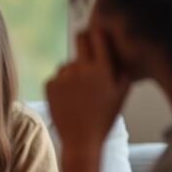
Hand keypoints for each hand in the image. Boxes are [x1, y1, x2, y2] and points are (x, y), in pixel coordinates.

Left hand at [46, 27, 131, 150]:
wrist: (81, 139)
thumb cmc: (104, 116)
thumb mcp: (122, 93)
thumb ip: (122, 69)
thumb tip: (116, 50)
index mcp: (102, 69)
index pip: (97, 36)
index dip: (95, 32)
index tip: (95, 32)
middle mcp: (82, 69)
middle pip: (79, 40)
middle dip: (83, 41)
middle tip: (85, 48)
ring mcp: (63, 76)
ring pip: (67, 63)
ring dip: (72, 71)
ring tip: (79, 91)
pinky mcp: (49, 85)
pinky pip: (56, 76)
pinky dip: (61, 84)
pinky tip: (68, 98)